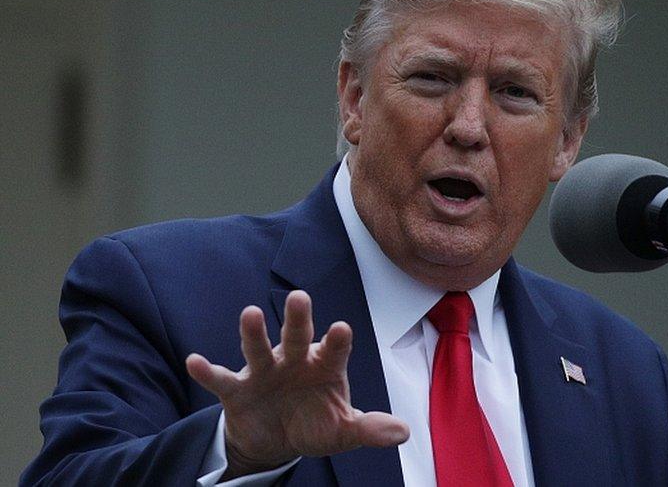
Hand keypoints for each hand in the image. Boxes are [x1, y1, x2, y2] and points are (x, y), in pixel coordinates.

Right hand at [186, 290, 408, 478]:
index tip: (341, 329)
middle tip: (299, 297)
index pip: (334, 349)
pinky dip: (207, 371)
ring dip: (253, 333)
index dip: (337, 340)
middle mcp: (294, 360)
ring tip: (249, 314)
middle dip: (298, 318)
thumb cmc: (315, 424)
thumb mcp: (343, 431)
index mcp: (324, 365)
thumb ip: (369, 429)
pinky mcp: (237, 390)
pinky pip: (221, 379)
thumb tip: (403, 434)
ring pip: (258, 349)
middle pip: (296, 335)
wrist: (276, 440)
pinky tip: (194, 361)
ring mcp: (264, 372)